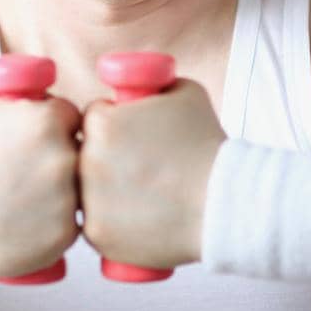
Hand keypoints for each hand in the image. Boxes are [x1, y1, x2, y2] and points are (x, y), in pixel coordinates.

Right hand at [0, 81, 82, 276]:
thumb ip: (2, 86)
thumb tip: (17, 80)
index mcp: (48, 120)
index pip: (71, 117)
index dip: (57, 127)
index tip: (42, 140)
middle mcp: (63, 158)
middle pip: (78, 154)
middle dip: (59, 160)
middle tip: (31, 171)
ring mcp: (66, 200)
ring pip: (77, 193)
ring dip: (60, 195)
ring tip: (25, 200)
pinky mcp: (62, 235)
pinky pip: (69, 228)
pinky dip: (52, 227)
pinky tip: (26, 223)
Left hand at [78, 78, 225, 269]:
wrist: (226, 201)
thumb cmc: (207, 143)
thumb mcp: (184, 91)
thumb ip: (154, 80)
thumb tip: (136, 75)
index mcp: (101, 123)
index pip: (94, 119)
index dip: (114, 124)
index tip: (134, 137)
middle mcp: (87, 161)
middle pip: (84, 155)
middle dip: (105, 159)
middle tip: (139, 168)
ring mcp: (90, 202)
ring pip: (86, 192)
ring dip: (104, 193)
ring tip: (140, 195)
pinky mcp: (99, 236)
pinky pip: (96, 226)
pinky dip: (111, 226)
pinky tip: (135, 220)